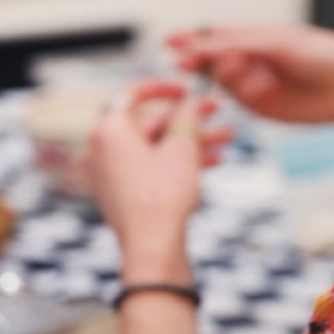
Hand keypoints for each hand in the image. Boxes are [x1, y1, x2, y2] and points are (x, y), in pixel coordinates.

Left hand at [89, 81, 231, 281]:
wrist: (152, 246)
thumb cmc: (162, 195)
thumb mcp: (181, 147)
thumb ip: (187, 117)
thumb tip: (192, 99)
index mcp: (110, 130)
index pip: (132, 93)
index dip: (163, 87)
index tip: (186, 88)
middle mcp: (105, 148)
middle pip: (151, 122)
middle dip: (189, 118)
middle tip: (218, 110)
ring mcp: (115, 172)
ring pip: (158, 146)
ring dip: (193, 141)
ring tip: (228, 138)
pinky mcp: (126, 192)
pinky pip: (154, 166)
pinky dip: (180, 161)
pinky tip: (214, 161)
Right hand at [168, 25, 333, 127]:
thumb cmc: (322, 53)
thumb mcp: (277, 41)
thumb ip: (237, 44)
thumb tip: (201, 45)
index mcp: (255, 37)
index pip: (216, 36)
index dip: (192, 39)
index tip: (171, 43)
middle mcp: (251, 61)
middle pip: (212, 61)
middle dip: (201, 60)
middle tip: (190, 62)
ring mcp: (255, 86)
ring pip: (224, 81)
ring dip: (228, 75)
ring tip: (246, 69)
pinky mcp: (263, 109)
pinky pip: (241, 101)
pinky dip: (246, 93)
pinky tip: (263, 88)